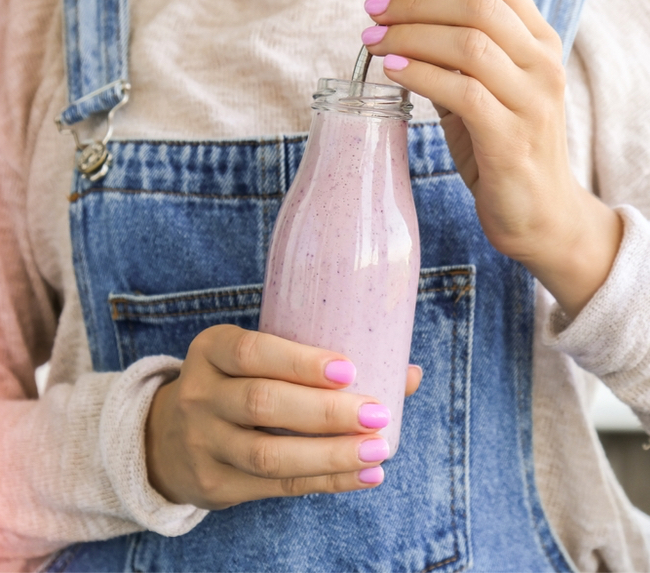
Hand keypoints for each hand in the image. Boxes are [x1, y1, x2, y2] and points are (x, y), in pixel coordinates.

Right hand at [146, 324, 422, 508]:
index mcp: (211, 349)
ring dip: (331, 455)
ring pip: (269, 454)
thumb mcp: (255, 359)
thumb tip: (409, 372)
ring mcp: (203, 443)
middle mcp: (199, 394)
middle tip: (377, 414)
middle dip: (326, 412)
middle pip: (263, 404)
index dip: (300, 362)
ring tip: (378, 450)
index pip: (251, 353)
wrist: (169, 435)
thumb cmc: (236, 383)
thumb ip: (318, 360)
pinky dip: (325, 481)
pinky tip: (364, 476)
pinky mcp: (216, 484)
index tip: (349, 369)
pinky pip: (276, 487)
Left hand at [362, 0, 621, 317]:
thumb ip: (457, 64)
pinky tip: (392, 72)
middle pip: (478, 5)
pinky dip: (421, 75)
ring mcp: (531, 101)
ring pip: (469, 44)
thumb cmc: (504, 153)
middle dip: (416, 3)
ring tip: (373, 40)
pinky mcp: (510, 139)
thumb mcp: (486, 97)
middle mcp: (542, 65)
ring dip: (411, 36)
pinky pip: (461, 92)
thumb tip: (404, 33)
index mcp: (539, 44)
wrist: (540, 215)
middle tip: (373, 12)